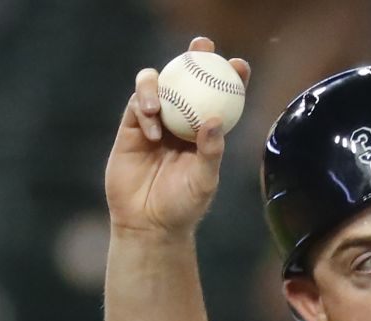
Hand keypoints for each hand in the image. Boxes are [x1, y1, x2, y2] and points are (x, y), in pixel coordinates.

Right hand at [105, 37, 251, 236]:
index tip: (239, 66)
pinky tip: (151, 124)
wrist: (147, 223)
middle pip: (188, 79)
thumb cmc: (183, 206)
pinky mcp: (131, 128)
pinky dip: (143, 108)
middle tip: (201, 46)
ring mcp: (155, 121)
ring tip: (159, 105)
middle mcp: (181, 120)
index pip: (220, 96)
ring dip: (158, 85)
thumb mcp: (203, 182)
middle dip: (195, 56)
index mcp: (205, 130)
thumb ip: (211, 151)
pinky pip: (136, 105)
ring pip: (156, 85)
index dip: (230, 77)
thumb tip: (214, 118)